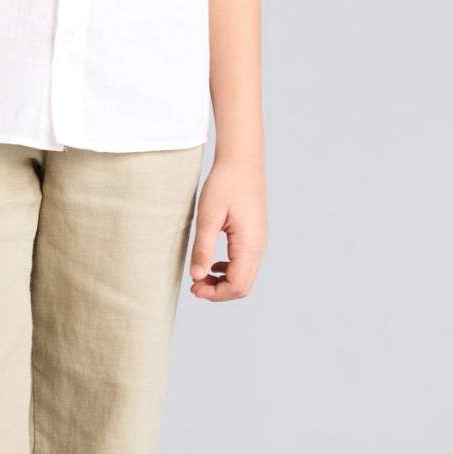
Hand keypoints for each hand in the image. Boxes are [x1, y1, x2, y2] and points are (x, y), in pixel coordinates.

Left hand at [188, 153, 266, 300]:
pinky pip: (245, 264)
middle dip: (219, 292)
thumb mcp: (208, 216)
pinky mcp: (255, 236)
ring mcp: (259, 242)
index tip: (193, 286)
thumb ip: (203, 248)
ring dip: (223, 283)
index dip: (214, 294)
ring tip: (200, 275)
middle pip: (243, 287)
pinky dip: (229, 271)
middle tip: (194, 285)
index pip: (237, 286)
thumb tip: (196, 276)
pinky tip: (212, 264)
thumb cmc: (224, 184)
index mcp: (250, 244)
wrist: (242, 160)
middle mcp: (259, 247)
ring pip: (245, 277)